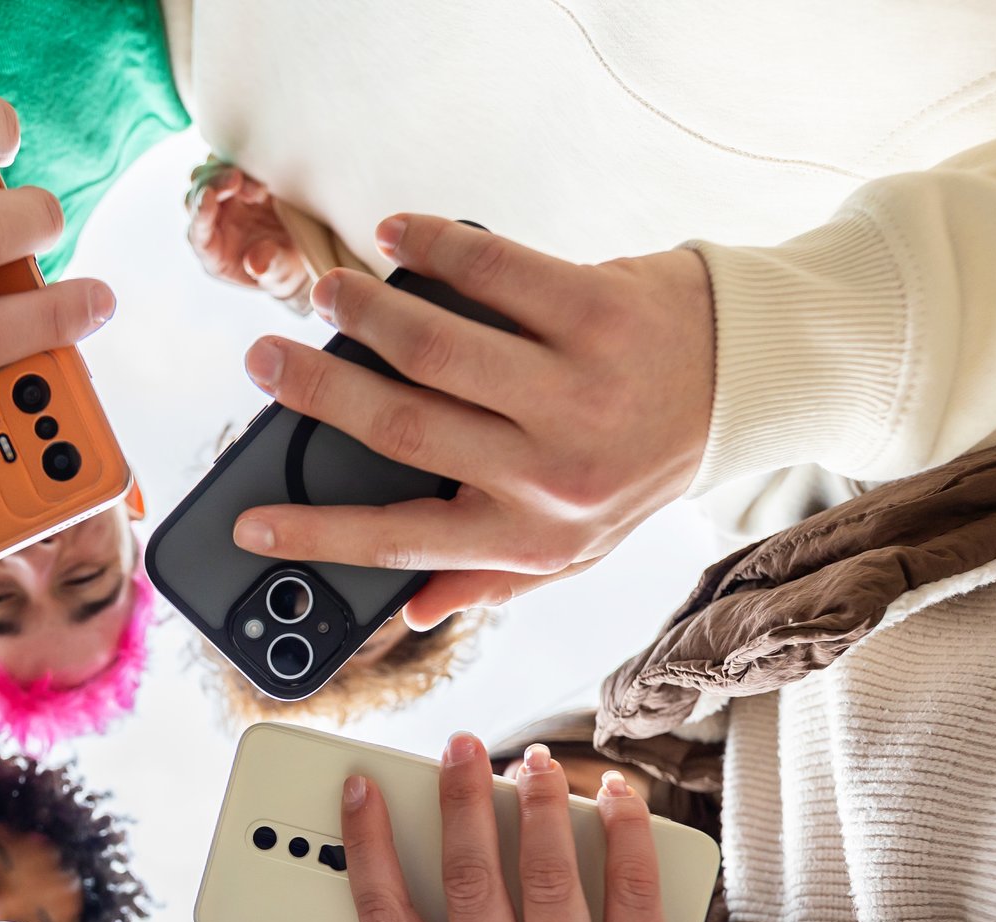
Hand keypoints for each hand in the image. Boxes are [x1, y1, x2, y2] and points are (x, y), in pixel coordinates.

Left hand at [185, 160, 312, 310]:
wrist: (298, 250)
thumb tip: (256, 264)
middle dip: (214, 184)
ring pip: (208, 174)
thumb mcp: (282, 274)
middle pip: (197, 195)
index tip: (209, 195)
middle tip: (238, 179)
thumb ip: (270, 268)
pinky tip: (260, 167)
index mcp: (214, 253)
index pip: (197, 232)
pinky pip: (228, 162)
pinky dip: (240, 160)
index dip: (201, 213)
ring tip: (260, 187)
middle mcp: (212, 223)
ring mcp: (223, 200)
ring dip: (226, 170)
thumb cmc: (285, 268)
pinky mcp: (238, 181)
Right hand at [231, 216, 713, 628]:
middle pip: (402, 428)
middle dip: (316, 391)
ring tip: (328, 292)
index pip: (399, 541)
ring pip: (438, 348)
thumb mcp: (577, 545)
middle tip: (265, 360)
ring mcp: (579, 388)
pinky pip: (497, 272)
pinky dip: (434, 247)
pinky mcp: (600, 310)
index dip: (313, 536)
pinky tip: (398, 236)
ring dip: (366, 311)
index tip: (247, 525)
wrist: (748, 383)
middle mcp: (554, 471)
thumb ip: (491, 576)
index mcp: (532, 534)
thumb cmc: (642, 461)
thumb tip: (406, 611)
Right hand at [303, 733, 715, 921]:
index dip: (367, 850)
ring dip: (537, 806)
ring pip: (546, 881)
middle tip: (460, 746)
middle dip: (459, 801)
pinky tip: (613, 795)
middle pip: (468, 887)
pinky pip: (630, 894)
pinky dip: (622, 833)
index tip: (361, 790)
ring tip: (532, 762)